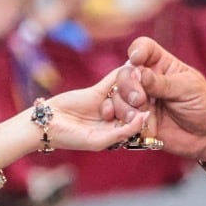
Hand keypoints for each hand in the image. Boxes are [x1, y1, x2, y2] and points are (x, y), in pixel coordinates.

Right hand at [34, 66, 155, 152]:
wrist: (45, 126)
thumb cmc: (69, 138)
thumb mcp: (99, 140)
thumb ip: (122, 131)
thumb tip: (144, 117)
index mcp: (118, 135)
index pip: (138, 124)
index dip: (149, 114)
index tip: (160, 105)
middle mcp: (115, 120)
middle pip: (134, 107)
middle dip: (143, 99)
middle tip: (155, 89)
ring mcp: (106, 105)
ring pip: (124, 94)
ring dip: (134, 85)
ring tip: (146, 74)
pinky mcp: (96, 92)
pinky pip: (111, 82)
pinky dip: (120, 74)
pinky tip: (130, 65)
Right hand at [119, 37, 205, 161]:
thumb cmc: (204, 105)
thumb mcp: (189, 89)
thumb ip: (163, 82)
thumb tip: (140, 74)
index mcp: (161, 65)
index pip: (142, 48)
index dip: (136, 51)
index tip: (136, 59)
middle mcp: (146, 80)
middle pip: (124, 74)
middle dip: (128, 85)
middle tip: (140, 99)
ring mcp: (139, 100)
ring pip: (117, 97)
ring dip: (124, 106)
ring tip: (140, 117)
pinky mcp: (135, 120)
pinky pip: (119, 118)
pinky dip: (121, 121)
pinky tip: (131, 126)